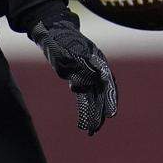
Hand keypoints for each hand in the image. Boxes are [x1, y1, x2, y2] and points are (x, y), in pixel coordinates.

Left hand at [30, 14, 117, 134]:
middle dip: (102, 111)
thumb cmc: (60, 39)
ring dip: (94, 114)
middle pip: (102, 93)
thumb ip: (83, 64)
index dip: (110, 99)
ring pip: (94, 97)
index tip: (111, 114)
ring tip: (91, 131)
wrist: (51, 31)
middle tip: (99, 127)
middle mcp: (96, 68)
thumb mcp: (68, 50)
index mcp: (96, 59)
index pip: (107, 82)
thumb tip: (98, 77)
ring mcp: (88, 74)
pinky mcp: (79, 78)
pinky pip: (84, 96)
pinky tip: (83, 122)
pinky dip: (85, 108)